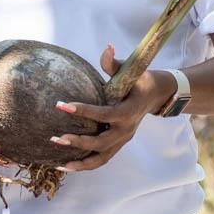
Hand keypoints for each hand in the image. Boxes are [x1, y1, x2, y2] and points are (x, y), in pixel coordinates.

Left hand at [52, 45, 175, 173]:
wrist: (157, 95)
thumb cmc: (141, 80)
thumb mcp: (132, 70)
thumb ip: (115, 63)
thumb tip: (107, 47)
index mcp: (128, 111)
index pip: (104, 114)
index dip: (83, 111)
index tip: (61, 105)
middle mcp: (126, 130)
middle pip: (101, 143)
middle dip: (78, 142)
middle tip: (56, 138)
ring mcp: (123, 140)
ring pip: (101, 158)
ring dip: (80, 163)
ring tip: (58, 163)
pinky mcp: (118, 144)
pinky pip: (101, 159)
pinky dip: (85, 165)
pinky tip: (67, 166)